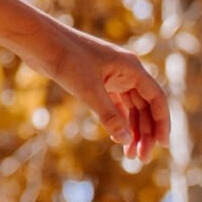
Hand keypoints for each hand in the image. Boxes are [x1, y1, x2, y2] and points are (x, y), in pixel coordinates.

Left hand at [46, 29, 169, 165]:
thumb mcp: (89, 91)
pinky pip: (116, 105)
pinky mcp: (97, 80)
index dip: (162, 123)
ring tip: (130, 156)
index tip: (162, 146)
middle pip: (145, 106)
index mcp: (131, 68)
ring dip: (132, 130)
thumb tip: (126, 141)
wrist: (40, 42)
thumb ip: (109, 116)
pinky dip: (118, 121)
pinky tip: (116, 139)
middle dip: (146, 133)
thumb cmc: (66, 60)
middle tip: (142, 159)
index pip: (156, 99)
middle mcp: (126, 71)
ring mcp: (112, 75)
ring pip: (131, 107)